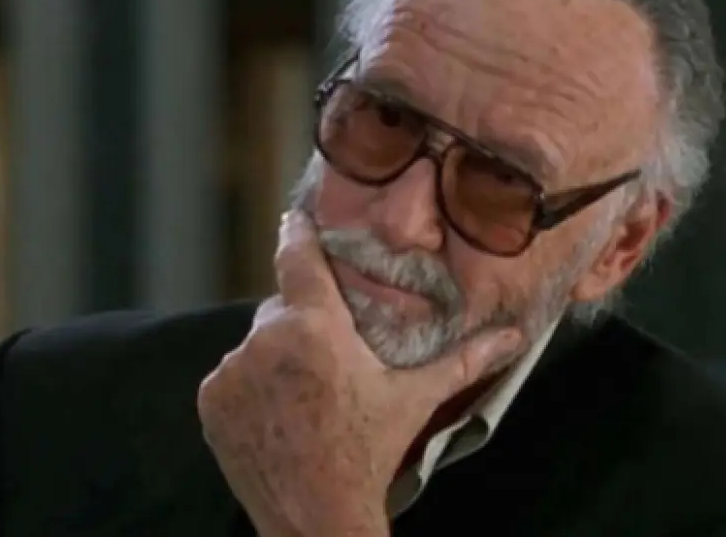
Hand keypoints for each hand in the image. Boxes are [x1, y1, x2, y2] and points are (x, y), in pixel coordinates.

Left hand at [197, 211, 523, 535]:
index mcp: (314, 328)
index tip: (294, 217)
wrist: (316, 516)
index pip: (298, 258)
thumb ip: (463, 360)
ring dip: (275, 360)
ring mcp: (232, 370)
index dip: (297, 233)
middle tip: (327, 363)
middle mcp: (265, 339)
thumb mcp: (414, 400)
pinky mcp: (211, 399)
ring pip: (255, 345)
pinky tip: (278, 415)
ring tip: (305, 399)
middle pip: (281, 311)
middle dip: (301, 327)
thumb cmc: (369, 453)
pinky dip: (249, 387)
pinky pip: (231, 377)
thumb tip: (514, 335)